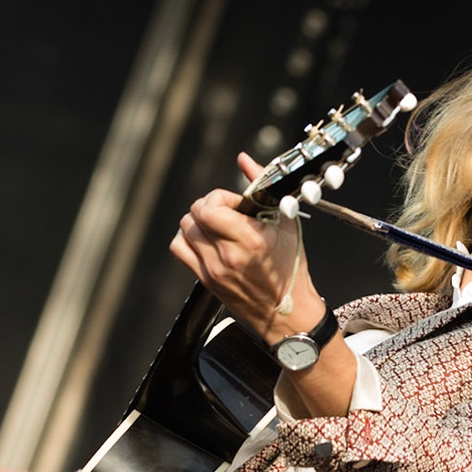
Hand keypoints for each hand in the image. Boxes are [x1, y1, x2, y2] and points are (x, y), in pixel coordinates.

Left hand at [169, 153, 324, 343]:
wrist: (288, 312)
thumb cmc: (291, 269)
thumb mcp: (286, 223)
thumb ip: (261, 187)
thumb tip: (244, 159)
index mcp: (250, 239)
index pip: (209, 206)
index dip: (220, 198)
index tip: (236, 205)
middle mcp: (228, 255)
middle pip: (193, 215)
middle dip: (208, 207)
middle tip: (227, 214)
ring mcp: (213, 269)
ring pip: (183, 231)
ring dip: (197, 223)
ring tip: (216, 227)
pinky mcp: (205, 280)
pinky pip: (180, 249)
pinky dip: (188, 240)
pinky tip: (206, 241)